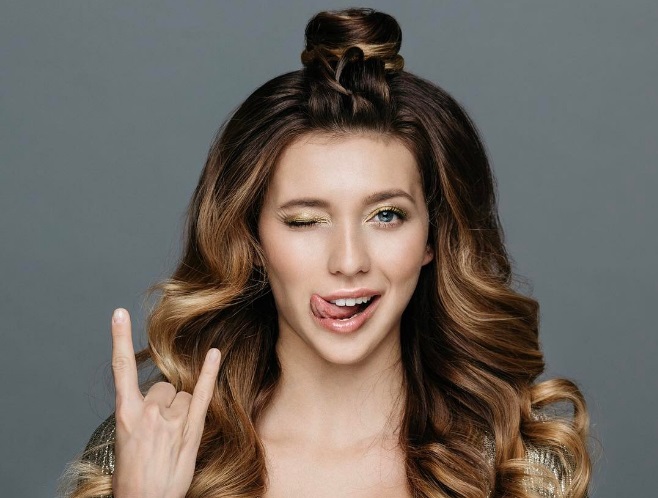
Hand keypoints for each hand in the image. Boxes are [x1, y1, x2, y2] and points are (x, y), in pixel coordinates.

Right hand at [110, 308, 220, 497]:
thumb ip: (140, 415)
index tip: (119, 313)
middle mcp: (149, 411)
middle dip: (164, 403)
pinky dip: (210, 374)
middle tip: (160, 432)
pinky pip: (202, 394)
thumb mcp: (126, 441)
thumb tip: (157, 401)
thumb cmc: (133, 477)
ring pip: (182, 394)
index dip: (119, 338)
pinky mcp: (191, 429)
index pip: (121, 368)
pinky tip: (215, 354)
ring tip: (174, 437)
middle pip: (163, 386)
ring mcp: (171, 419)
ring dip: (181, 409)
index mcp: (126, 413)